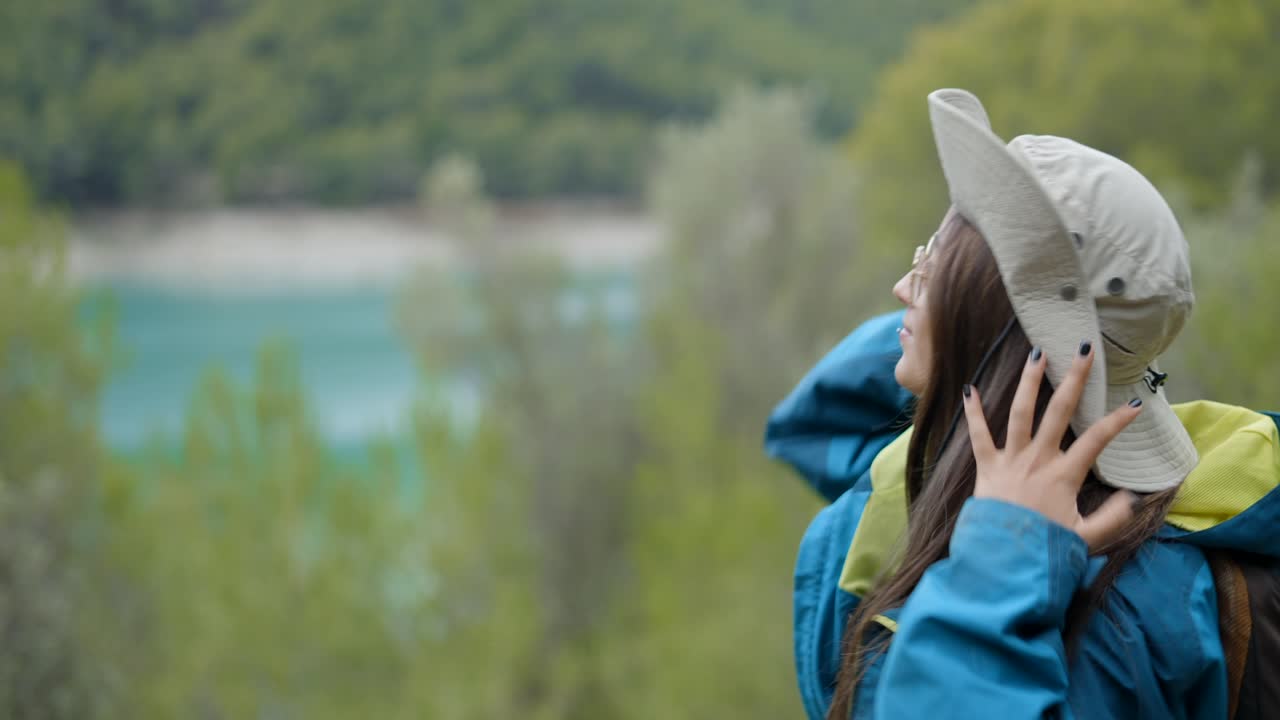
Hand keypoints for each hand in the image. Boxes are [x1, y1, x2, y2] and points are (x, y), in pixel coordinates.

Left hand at [961, 341, 1141, 552]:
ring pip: (1020, 413)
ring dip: (1029, 382)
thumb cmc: (1043, 549)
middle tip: (1083, 351)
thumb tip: (1134, 498)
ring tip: (1037, 354)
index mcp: (1065, 475)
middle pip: (1059, 412)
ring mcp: (1011, 460)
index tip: (1135, 404)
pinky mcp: (986, 466)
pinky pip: (979, 435)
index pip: (1097, 441)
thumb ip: (1112, 518)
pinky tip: (969, 388)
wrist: (1001, 560)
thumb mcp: (1086, 539)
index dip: (1117, 422)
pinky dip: (973, 413)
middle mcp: (1038, 460)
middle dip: (1074, 380)